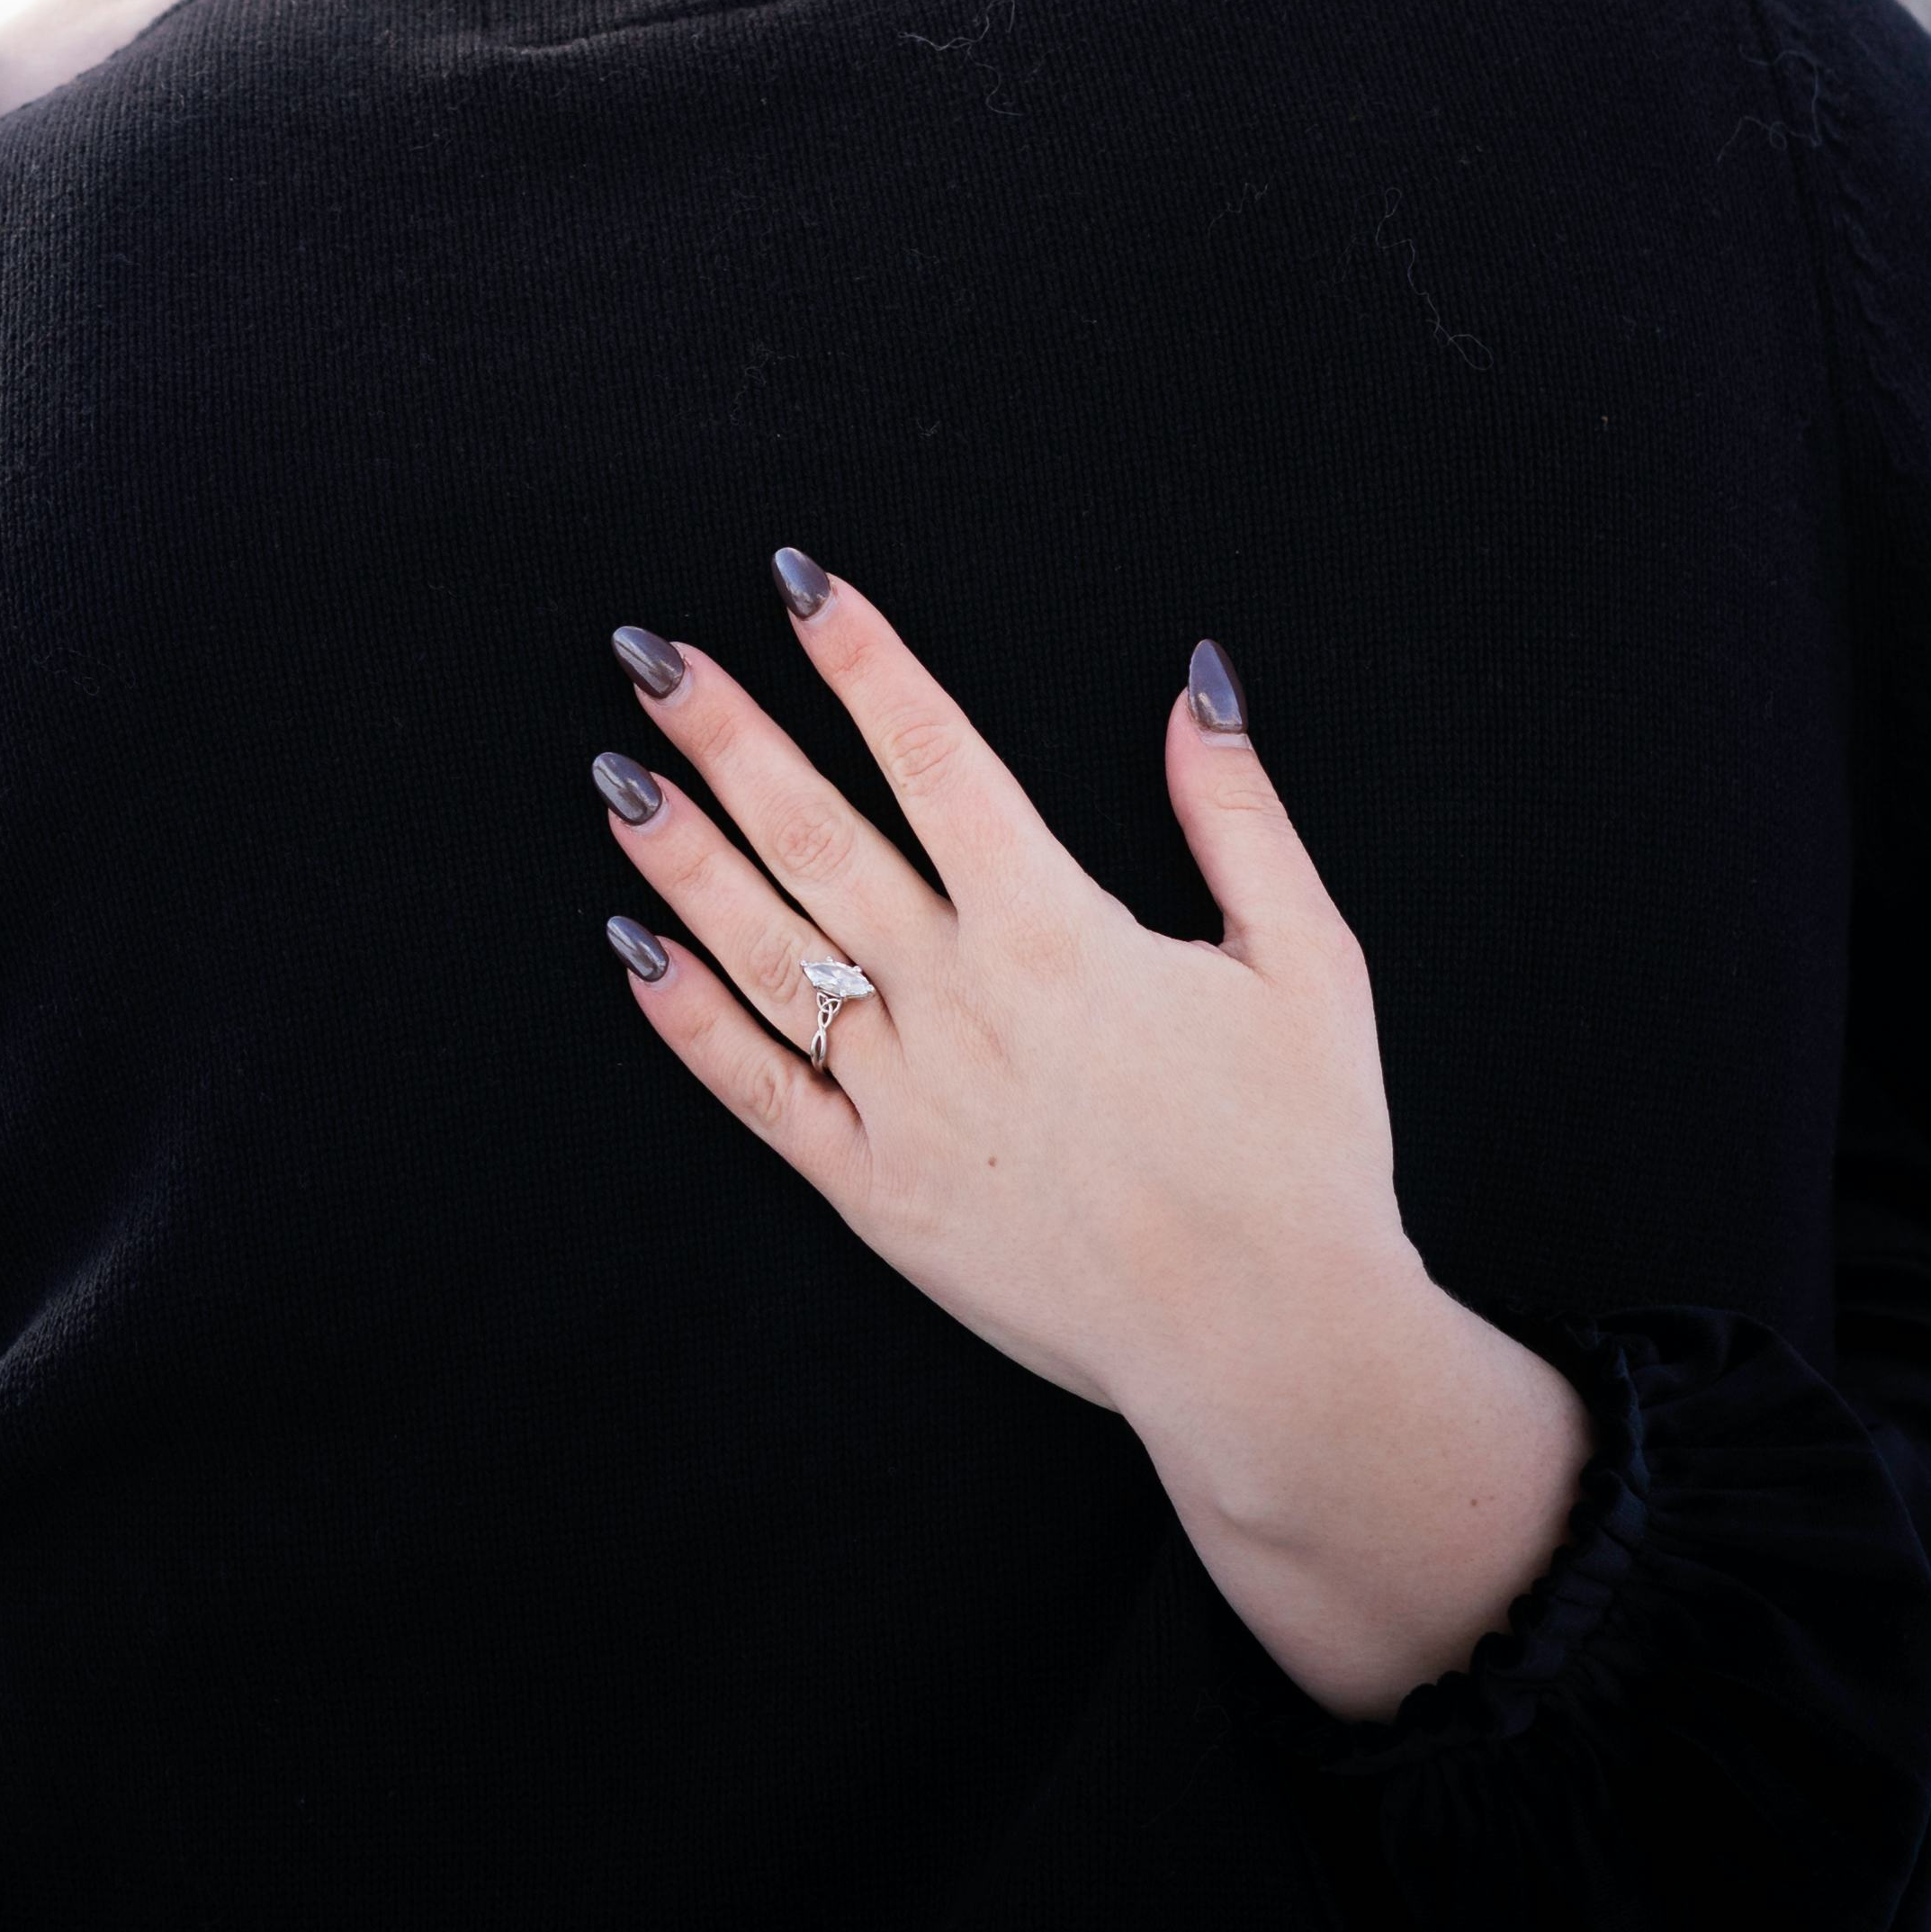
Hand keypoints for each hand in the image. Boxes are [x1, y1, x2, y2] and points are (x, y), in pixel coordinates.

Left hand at [598, 558, 1588, 1716]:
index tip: (801, 586)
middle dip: (730, 735)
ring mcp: (907, 1100)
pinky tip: (635, 951)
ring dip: (687, 860)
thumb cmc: (1300, 1157)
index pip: (938, 758)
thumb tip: (1195, 686)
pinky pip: (759, 1093)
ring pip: (770, 954)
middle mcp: (964, 1003)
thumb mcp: (1310, 964)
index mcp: (1060, 933)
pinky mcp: (877, 1192)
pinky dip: (690, 1021)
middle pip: (821, 837)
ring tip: (619, 779)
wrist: (1268, 1345)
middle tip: (652, 657)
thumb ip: (1239, 818)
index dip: (864, 662)